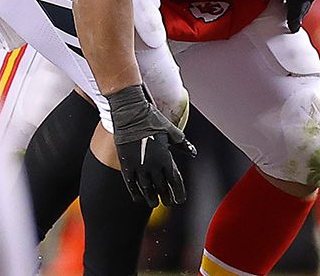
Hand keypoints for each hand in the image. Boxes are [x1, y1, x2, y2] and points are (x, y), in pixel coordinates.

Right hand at [106, 85, 194, 207]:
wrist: (131, 115)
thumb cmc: (153, 120)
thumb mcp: (172, 131)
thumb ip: (183, 144)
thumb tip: (193, 152)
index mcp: (166, 157)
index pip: (175, 181)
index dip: (178, 192)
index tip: (180, 200)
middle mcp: (153, 165)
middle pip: (161, 187)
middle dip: (166, 197)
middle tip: (169, 204)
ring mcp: (139, 166)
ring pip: (146, 189)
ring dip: (151, 198)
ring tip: (154, 204)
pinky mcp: (126, 164)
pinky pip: (131, 184)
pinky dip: (135, 193)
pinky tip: (138, 198)